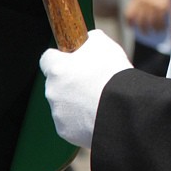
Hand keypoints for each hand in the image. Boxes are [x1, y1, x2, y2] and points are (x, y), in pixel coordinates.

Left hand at [40, 29, 132, 147]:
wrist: (123, 107)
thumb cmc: (112, 74)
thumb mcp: (104, 44)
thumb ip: (89, 39)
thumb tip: (86, 40)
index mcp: (57, 69)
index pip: (47, 58)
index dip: (61, 57)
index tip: (73, 59)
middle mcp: (52, 91)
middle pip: (56, 82)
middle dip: (70, 81)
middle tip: (92, 81)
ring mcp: (57, 113)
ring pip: (63, 102)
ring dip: (75, 100)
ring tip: (99, 99)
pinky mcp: (65, 130)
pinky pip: (70, 121)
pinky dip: (80, 118)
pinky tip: (97, 114)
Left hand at [125, 0, 170, 33]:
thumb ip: (140, 2)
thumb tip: (134, 19)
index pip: (129, 13)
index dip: (129, 22)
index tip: (131, 27)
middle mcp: (144, 0)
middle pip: (140, 20)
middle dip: (143, 29)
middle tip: (147, 32)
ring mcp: (153, 4)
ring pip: (150, 23)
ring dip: (154, 29)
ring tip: (158, 30)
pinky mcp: (162, 7)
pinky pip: (159, 22)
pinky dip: (161, 27)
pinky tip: (163, 27)